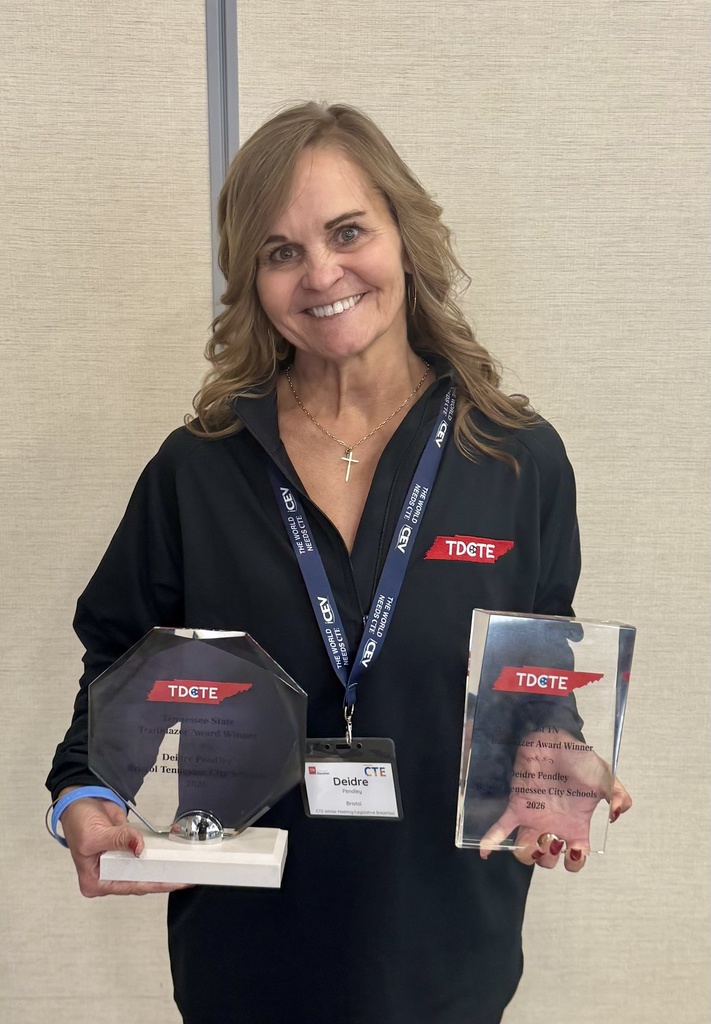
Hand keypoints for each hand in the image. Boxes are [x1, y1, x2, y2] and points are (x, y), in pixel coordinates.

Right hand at [58, 788, 191, 896]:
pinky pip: (146, 849)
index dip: (154, 885)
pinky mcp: (128, 847)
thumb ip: (119, 840)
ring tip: (185, 864)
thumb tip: (138, 847)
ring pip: (145, 866)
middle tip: (186, 875)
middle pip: (141, 880)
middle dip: (163, 877)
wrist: (82, 799)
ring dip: (164, 863)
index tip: (175, 882)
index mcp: (96, 881)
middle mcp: (108, 875)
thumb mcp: (95, 835)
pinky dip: (159, 847)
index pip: (130, 886)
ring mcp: (119, 861)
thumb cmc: (77, 821)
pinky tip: (173, 845)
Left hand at [479, 731, 631, 871]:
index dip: (575, 863)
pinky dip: (491, 841)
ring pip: (525, 850)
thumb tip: (615, 816)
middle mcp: (554, 826)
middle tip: (550, 841)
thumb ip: (619, 796)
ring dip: (527, 853)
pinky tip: (484, 851)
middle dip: (548, 859)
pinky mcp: (517, 806)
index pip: (575, 859)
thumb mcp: (605, 776)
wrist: (555, 738)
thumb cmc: (580, 758)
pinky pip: (501, 828)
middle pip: (548, 859)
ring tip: (535, 839)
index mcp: (576, 825)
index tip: (574, 849)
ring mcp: (534, 818)